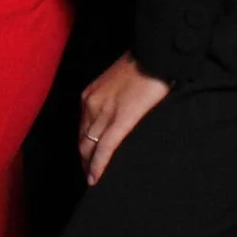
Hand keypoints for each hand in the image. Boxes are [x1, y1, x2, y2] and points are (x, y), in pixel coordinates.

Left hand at [77, 51, 170, 184]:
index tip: (86, 160)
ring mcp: (104, 111)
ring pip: (89, 147)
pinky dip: (98, 165)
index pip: (82, 129)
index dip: (83, 147)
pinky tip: (95, 179)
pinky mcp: (121, 119)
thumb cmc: (142, 66)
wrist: (155, 54)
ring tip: (93, 182)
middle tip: (89, 177)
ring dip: (89, 166)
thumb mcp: (118, 82)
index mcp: (90, 95)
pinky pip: (106, 147)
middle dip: (83, 160)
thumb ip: (113, 98)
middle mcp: (91, 104)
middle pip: (82, 140)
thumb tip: (118, 112)